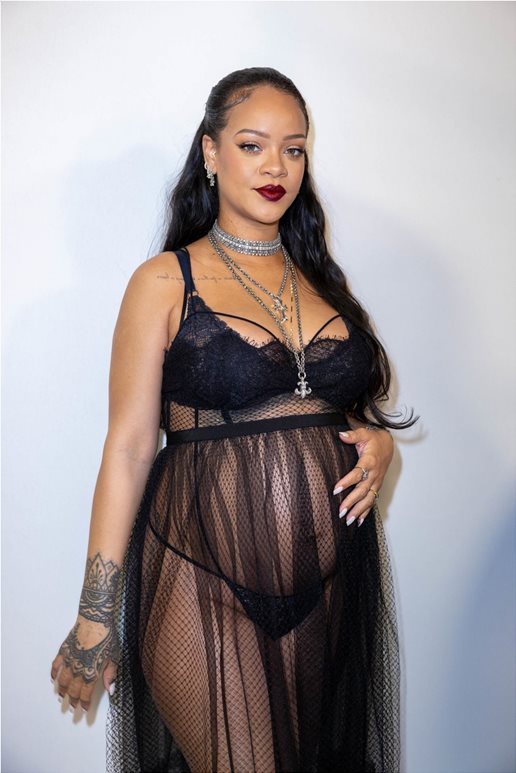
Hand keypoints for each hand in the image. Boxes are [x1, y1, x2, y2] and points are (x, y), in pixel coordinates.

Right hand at [51, 552, 120, 711]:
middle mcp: (78, 670)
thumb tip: (110, 690)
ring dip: (61, 691)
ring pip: (62, 681)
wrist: (95, 618)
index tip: (84, 711)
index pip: (86, 694)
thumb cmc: (107, 636)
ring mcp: (69, 660)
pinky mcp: (64, 651)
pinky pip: (55, 666)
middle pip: (73, 690)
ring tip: (61, 698)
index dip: (84, 704)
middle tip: (72, 709)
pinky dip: (53, 675)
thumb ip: (110, 674)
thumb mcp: (114, 656)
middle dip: (72, 701)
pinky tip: (53, 680)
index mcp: (91, 673)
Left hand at [333, 426, 393, 526]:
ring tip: (348, 521)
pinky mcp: (377, 486)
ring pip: (368, 499)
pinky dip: (366, 512)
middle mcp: (374, 474)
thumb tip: (341, 435)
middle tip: (341, 512)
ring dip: (359, 511)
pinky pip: (372, 501)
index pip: (357, 474)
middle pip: (362, 491)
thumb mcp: (364, 434)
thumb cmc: (374, 440)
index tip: (336, 490)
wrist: (388, 444)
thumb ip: (352, 435)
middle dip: (352, 502)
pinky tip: (358, 522)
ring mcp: (376, 482)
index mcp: (370, 461)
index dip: (347, 482)